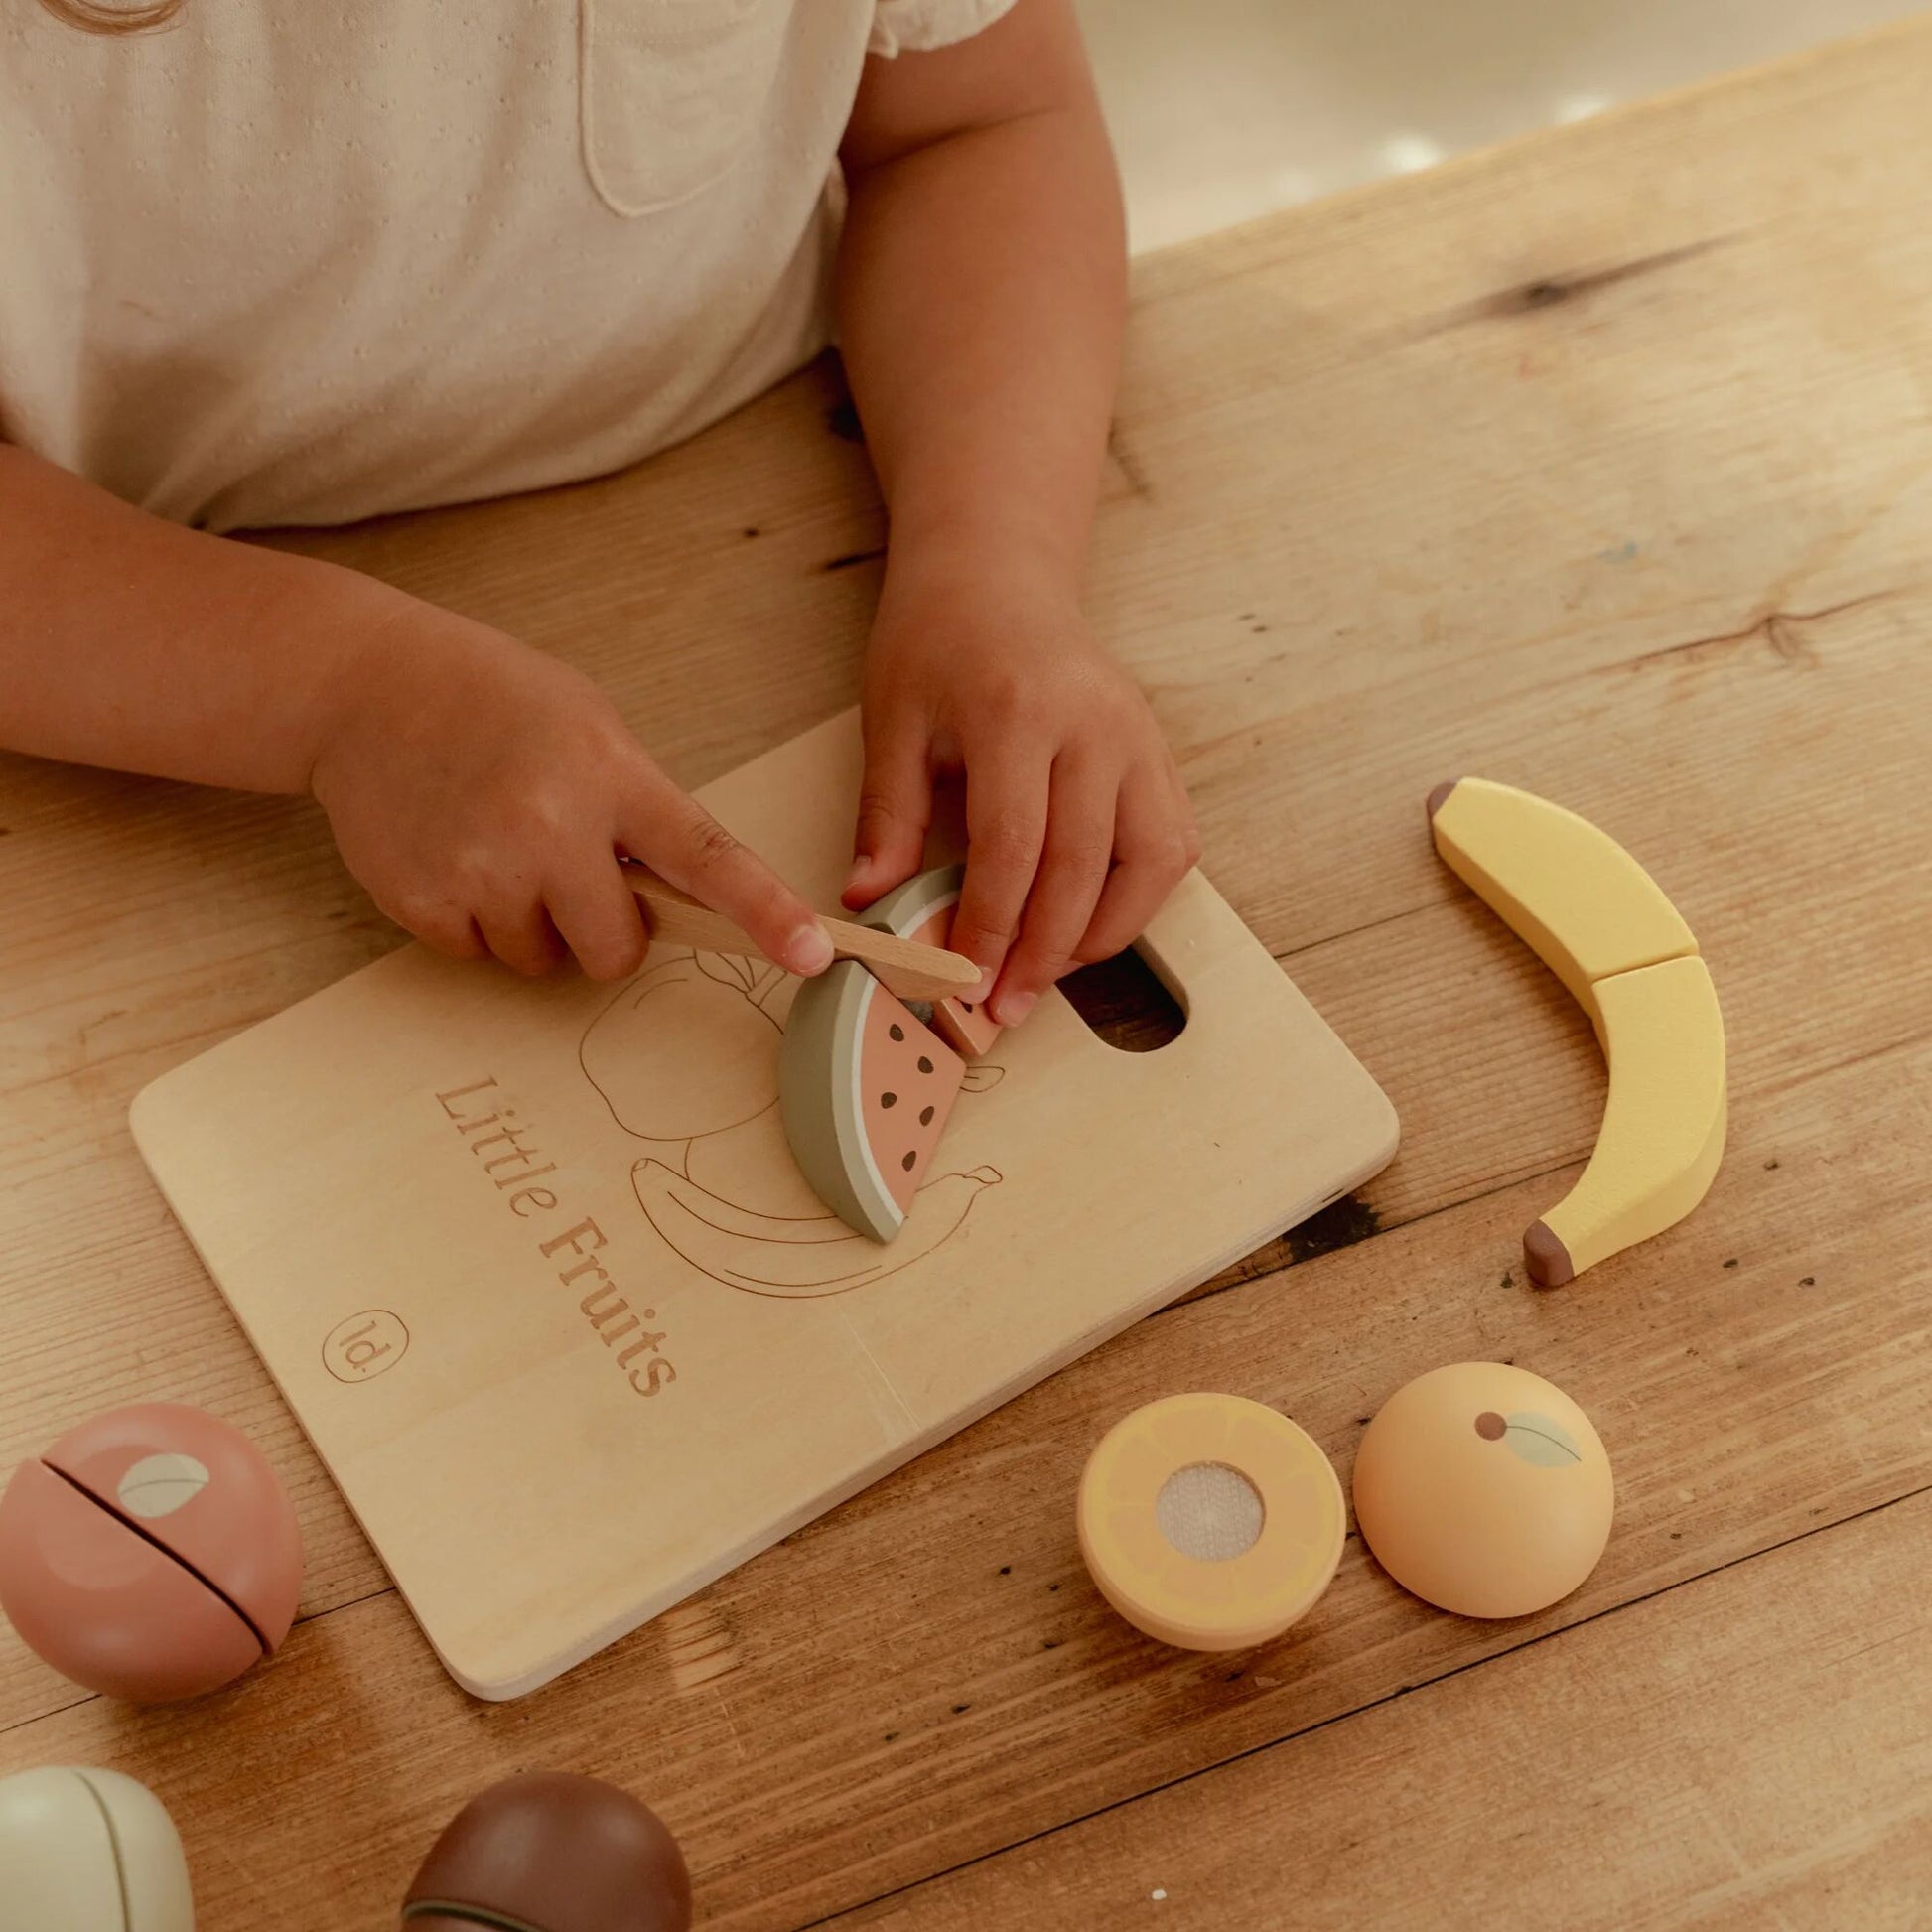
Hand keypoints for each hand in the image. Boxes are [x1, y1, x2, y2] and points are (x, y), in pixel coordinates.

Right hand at [311, 610, 831, 981]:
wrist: (362, 686)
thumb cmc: (494, 703)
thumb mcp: (592, 726)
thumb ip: (641, 808)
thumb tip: (685, 900)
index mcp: (610, 774)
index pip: (706, 858)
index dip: (766, 912)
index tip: (815, 952)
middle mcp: (549, 827)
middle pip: (617, 949)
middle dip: (605, 928)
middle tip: (568, 868)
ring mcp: (482, 870)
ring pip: (544, 960)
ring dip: (533, 922)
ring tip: (496, 842)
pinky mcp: (423, 901)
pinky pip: (478, 954)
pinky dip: (473, 919)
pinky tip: (453, 851)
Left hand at [843, 557, 1198, 1025]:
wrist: (998, 575)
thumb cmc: (939, 641)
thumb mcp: (892, 719)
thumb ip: (886, 815)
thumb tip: (868, 903)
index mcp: (1018, 712)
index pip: (1013, 848)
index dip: (992, 927)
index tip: (966, 980)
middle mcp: (1094, 725)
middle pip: (1082, 867)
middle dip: (1042, 952)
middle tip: (1006, 1006)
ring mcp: (1138, 737)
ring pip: (1150, 863)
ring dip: (1103, 933)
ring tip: (1048, 972)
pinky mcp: (1158, 751)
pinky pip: (1172, 842)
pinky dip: (1138, 896)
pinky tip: (1088, 923)